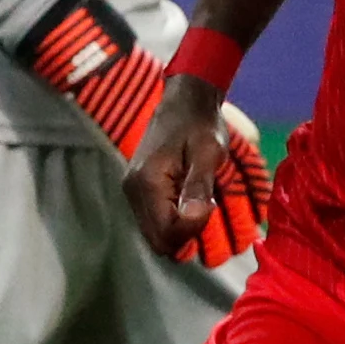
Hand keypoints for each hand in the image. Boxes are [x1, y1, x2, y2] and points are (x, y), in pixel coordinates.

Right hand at [124, 76, 274, 264]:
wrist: (183, 102)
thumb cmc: (199, 124)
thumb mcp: (208, 153)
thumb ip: (199, 186)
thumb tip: (195, 217)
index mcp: (148, 182)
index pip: (167, 232)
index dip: (192, 229)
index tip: (211, 205)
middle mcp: (133, 191)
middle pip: (158, 241)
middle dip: (186, 236)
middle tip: (206, 209)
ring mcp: (133, 193)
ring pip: (155, 236)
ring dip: (180, 231)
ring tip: (199, 205)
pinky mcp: (138, 192)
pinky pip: (154, 222)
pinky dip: (173, 223)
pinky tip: (188, 203)